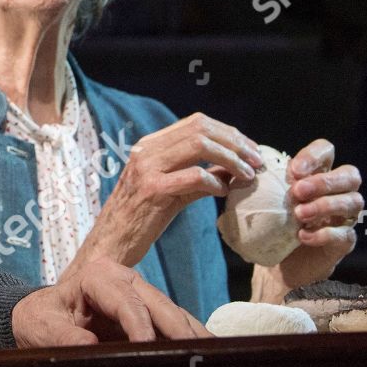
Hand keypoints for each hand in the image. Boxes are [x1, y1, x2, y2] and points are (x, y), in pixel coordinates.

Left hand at [12, 254, 208, 345]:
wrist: (40, 319)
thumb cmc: (40, 321)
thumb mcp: (42, 329)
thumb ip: (62, 338)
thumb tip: (89, 346)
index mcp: (98, 276)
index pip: (127, 302)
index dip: (141, 326)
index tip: (150, 349)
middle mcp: (125, 280)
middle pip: (160, 305)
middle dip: (180, 332)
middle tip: (200, 358)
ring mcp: (142, 295)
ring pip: (175, 315)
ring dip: (194, 338)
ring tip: (215, 362)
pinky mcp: (151, 314)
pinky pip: (176, 326)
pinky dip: (193, 341)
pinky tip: (211, 359)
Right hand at [71, 113, 264, 269]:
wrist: (109, 244)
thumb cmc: (141, 219)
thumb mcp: (170, 190)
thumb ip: (198, 176)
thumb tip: (233, 169)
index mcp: (150, 145)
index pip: (196, 122)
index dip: (229, 132)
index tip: (250, 150)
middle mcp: (147, 150)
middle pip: (200, 128)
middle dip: (235, 142)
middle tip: (257, 161)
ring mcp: (147, 168)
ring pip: (199, 145)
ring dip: (231, 159)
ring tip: (247, 176)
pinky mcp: (152, 190)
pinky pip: (193, 177)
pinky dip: (215, 181)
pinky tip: (223, 192)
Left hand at [251, 138, 362, 300]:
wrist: (280, 261)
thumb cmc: (271, 223)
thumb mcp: (259, 199)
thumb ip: (248, 182)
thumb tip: (227, 169)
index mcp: (318, 174)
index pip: (326, 150)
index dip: (314, 156)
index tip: (293, 170)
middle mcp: (338, 192)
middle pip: (350, 175)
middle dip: (324, 181)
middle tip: (297, 191)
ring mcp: (345, 216)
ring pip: (354, 201)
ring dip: (325, 205)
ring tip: (299, 213)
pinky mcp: (345, 241)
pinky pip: (345, 233)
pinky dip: (324, 233)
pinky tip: (302, 236)